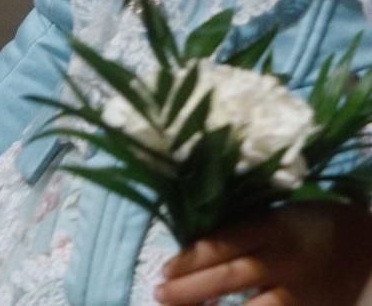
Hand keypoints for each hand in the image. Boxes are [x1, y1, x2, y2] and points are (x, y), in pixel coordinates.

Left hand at [159, 205, 371, 305]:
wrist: (367, 245)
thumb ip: (241, 232)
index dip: (190, 259)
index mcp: (273, 228)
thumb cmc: (309, 225)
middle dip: (192, 289)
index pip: (224, 244)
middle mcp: (286, 259)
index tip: (163, 270)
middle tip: (160, 294)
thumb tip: (192, 251)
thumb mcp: (276, 217)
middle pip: (233, 276)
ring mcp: (303, 290)